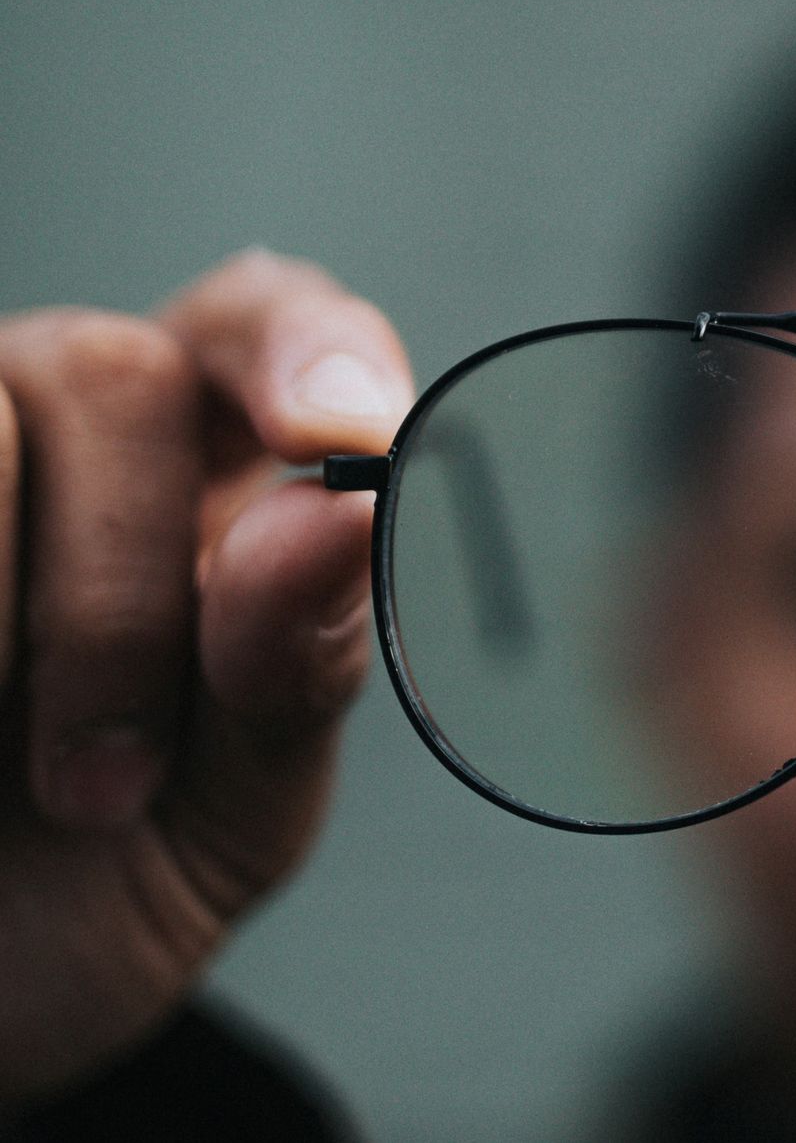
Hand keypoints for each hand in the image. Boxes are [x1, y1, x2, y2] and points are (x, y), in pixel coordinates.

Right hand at [0, 249, 411, 1107]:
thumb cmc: (91, 894)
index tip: (338, 434)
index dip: (305, 346)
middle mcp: (58, 440)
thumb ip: (295, 666)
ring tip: (28, 785)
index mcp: (206, 485)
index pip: (266, 326)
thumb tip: (337, 515)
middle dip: (124, 585)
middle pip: (116, 370)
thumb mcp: (232, 808)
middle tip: (109, 779)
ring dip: (27, 618)